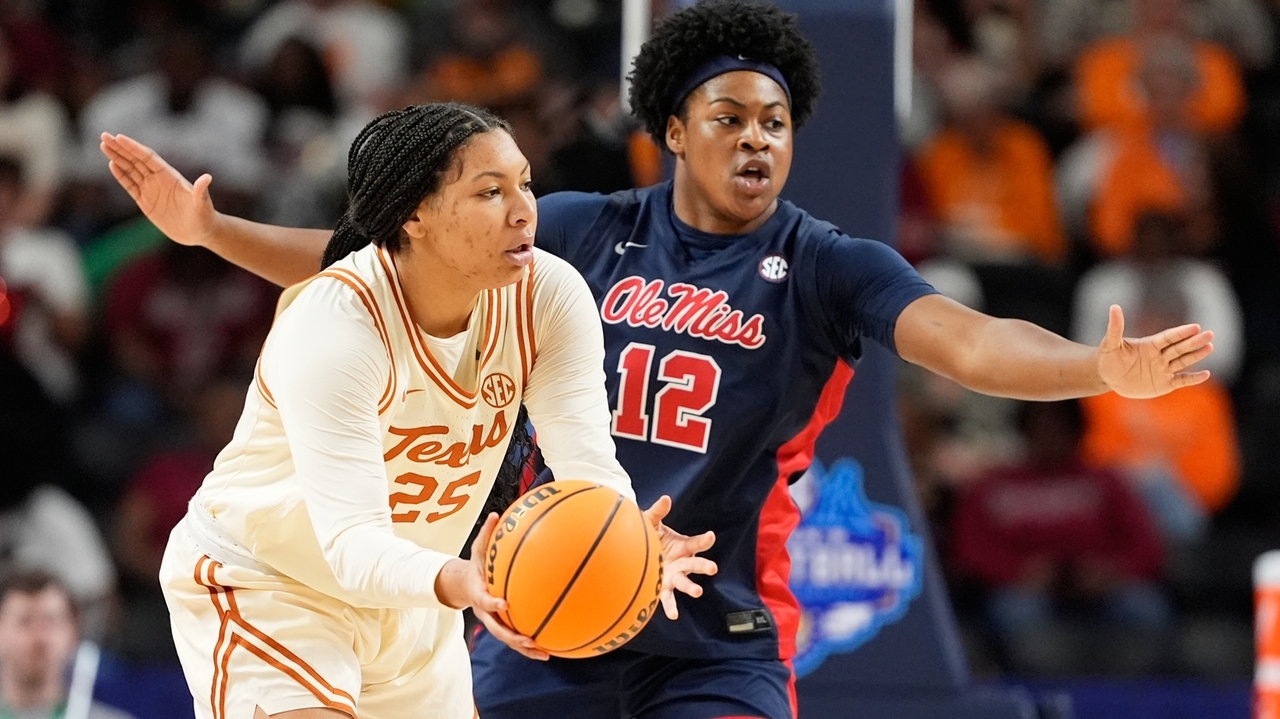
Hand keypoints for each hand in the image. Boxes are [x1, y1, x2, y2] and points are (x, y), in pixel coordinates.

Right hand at [99, 132, 218, 247]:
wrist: (200, 232)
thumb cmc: (204, 217)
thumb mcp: (203, 204)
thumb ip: (201, 191)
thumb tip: (207, 177)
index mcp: (170, 176)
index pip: (148, 157)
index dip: (134, 147)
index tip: (119, 137)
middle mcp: (159, 180)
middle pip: (136, 159)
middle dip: (120, 148)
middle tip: (104, 135)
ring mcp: (151, 190)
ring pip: (131, 170)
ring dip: (117, 158)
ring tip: (103, 145)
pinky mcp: (146, 202)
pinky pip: (130, 185)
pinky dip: (121, 175)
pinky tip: (112, 164)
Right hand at [436, 513, 548, 660]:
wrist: (463, 585)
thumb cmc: (476, 565)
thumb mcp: (477, 548)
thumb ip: (487, 534)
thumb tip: (496, 514)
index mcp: (478, 593)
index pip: (484, 600)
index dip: (493, 603)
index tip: (505, 603)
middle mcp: (485, 612)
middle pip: (497, 629)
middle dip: (513, 637)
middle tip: (529, 640)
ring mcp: (493, 621)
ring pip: (508, 639)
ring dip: (525, 648)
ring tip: (544, 653)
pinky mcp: (502, 625)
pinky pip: (516, 637)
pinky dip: (531, 645)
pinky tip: (550, 649)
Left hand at [642, 495, 716, 619]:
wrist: (637, 551)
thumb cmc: (649, 536)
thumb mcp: (651, 522)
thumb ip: (658, 512)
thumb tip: (666, 498)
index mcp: (683, 546)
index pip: (696, 543)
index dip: (704, 540)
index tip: (711, 537)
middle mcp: (682, 562)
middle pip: (696, 564)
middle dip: (705, 566)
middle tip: (713, 568)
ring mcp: (675, 575)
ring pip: (686, 582)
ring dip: (692, 587)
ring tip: (699, 592)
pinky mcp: (664, 587)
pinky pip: (669, 598)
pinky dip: (671, 607)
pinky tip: (673, 616)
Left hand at [1096, 305, 1213, 397]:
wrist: (1108, 376)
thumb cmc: (1108, 357)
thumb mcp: (1111, 343)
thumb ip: (1116, 327)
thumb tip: (1114, 307)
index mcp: (1149, 345)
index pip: (1168, 337)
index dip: (1181, 333)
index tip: (1195, 327)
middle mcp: (1159, 356)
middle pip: (1179, 348)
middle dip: (1194, 342)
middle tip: (1210, 334)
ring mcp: (1163, 369)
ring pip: (1183, 361)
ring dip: (1196, 355)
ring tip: (1210, 346)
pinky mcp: (1164, 384)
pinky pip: (1181, 381)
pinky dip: (1193, 379)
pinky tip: (1206, 374)